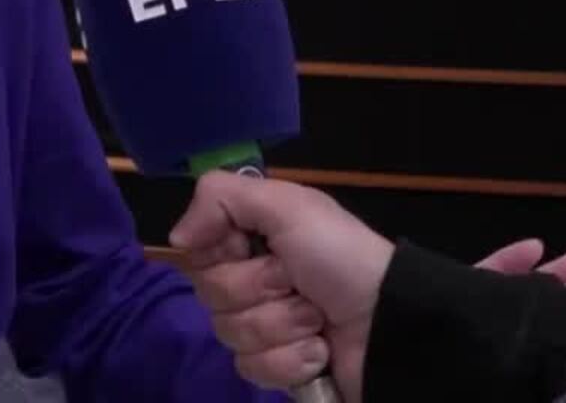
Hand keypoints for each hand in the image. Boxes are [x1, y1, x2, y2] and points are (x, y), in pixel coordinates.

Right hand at [171, 174, 389, 399]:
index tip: (248, 246)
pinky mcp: (275, 368)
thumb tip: (176, 237)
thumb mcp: (288, 205)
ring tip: (317, 318)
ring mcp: (262, 326)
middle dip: (259, 289)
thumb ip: (221, 197)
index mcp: (249, 239)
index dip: (220, 252)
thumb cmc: (340, 256)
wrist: (389, 322)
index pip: (196, 251)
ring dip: (282, 325)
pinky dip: (291, 359)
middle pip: (210, 294)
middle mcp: (249, 280)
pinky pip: (252, 368)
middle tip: (296, 282)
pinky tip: (318, 350)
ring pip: (230, 333)